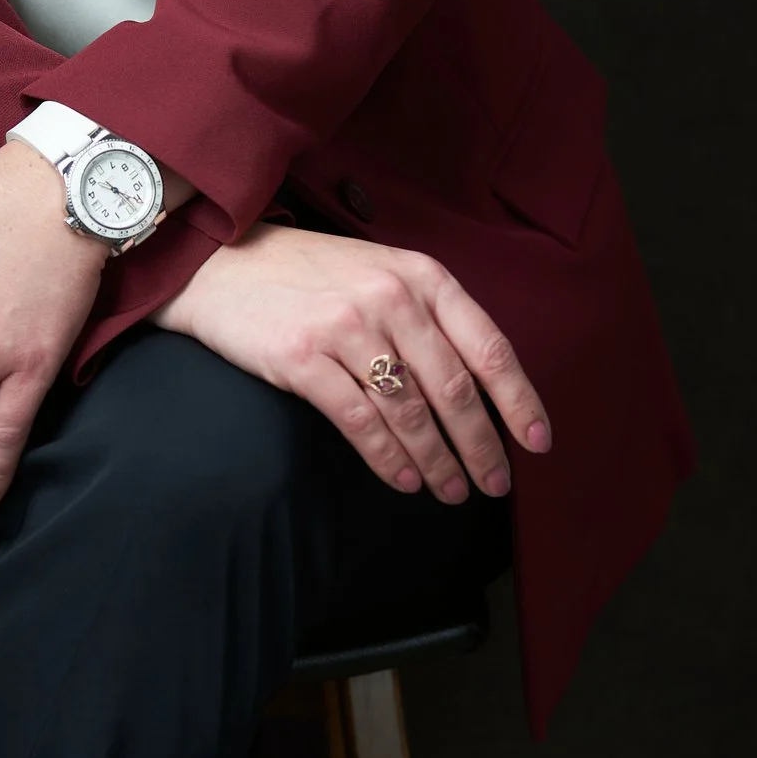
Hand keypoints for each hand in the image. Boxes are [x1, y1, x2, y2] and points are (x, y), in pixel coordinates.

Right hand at [153, 223, 550, 497]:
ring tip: (451, 491)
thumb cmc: (307, 276)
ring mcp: (346, 327)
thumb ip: (426, 316)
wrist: (219, 265)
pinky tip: (402, 480)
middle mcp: (390, 298)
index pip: (489, 347)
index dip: (519, 401)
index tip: (537, 443)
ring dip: (436, 462)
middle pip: (454, 390)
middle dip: (481, 446)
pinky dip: (387, 458)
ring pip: (411, 413)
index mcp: (421, 276)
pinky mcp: (302, 358)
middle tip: (494, 484)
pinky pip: (360, 421)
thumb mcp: (379, 272)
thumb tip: (476, 389)